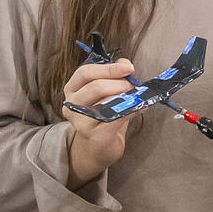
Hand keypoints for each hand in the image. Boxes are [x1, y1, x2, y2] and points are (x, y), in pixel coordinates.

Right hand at [61, 57, 136, 189]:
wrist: (98, 148)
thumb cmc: (103, 116)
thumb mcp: (107, 92)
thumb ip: (114, 76)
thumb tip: (125, 63)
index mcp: (72, 89)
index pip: (85, 72)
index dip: (108, 68)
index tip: (129, 68)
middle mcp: (71, 104)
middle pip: (95, 86)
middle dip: (119, 83)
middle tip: (134, 85)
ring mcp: (80, 121)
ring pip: (104, 102)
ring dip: (125, 97)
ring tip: (137, 96)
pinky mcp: (94, 135)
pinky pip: (115, 118)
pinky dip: (132, 110)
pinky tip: (141, 107)